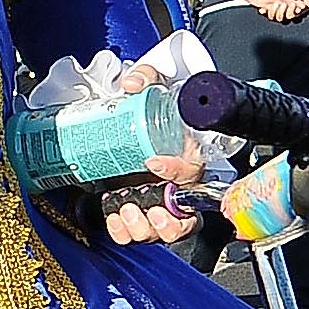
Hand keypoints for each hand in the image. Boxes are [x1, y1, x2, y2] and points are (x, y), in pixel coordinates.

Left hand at [105, 60, 202, 242]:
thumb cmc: (154, 108)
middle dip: (170, 223)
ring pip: (162, 231)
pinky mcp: (136, 208)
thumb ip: (147, 77)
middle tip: (151, 210)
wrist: (131, 122)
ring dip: (145, 229)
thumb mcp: (155, 85)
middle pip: (187, 219)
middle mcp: (178, 186)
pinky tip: (114, 217)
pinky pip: (135, 231)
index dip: (177, 171)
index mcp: (191, 158)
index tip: (153, 161)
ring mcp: (157, 201)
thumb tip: (132, 84)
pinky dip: (123, 231)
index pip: (194, 171)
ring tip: (126, 211)